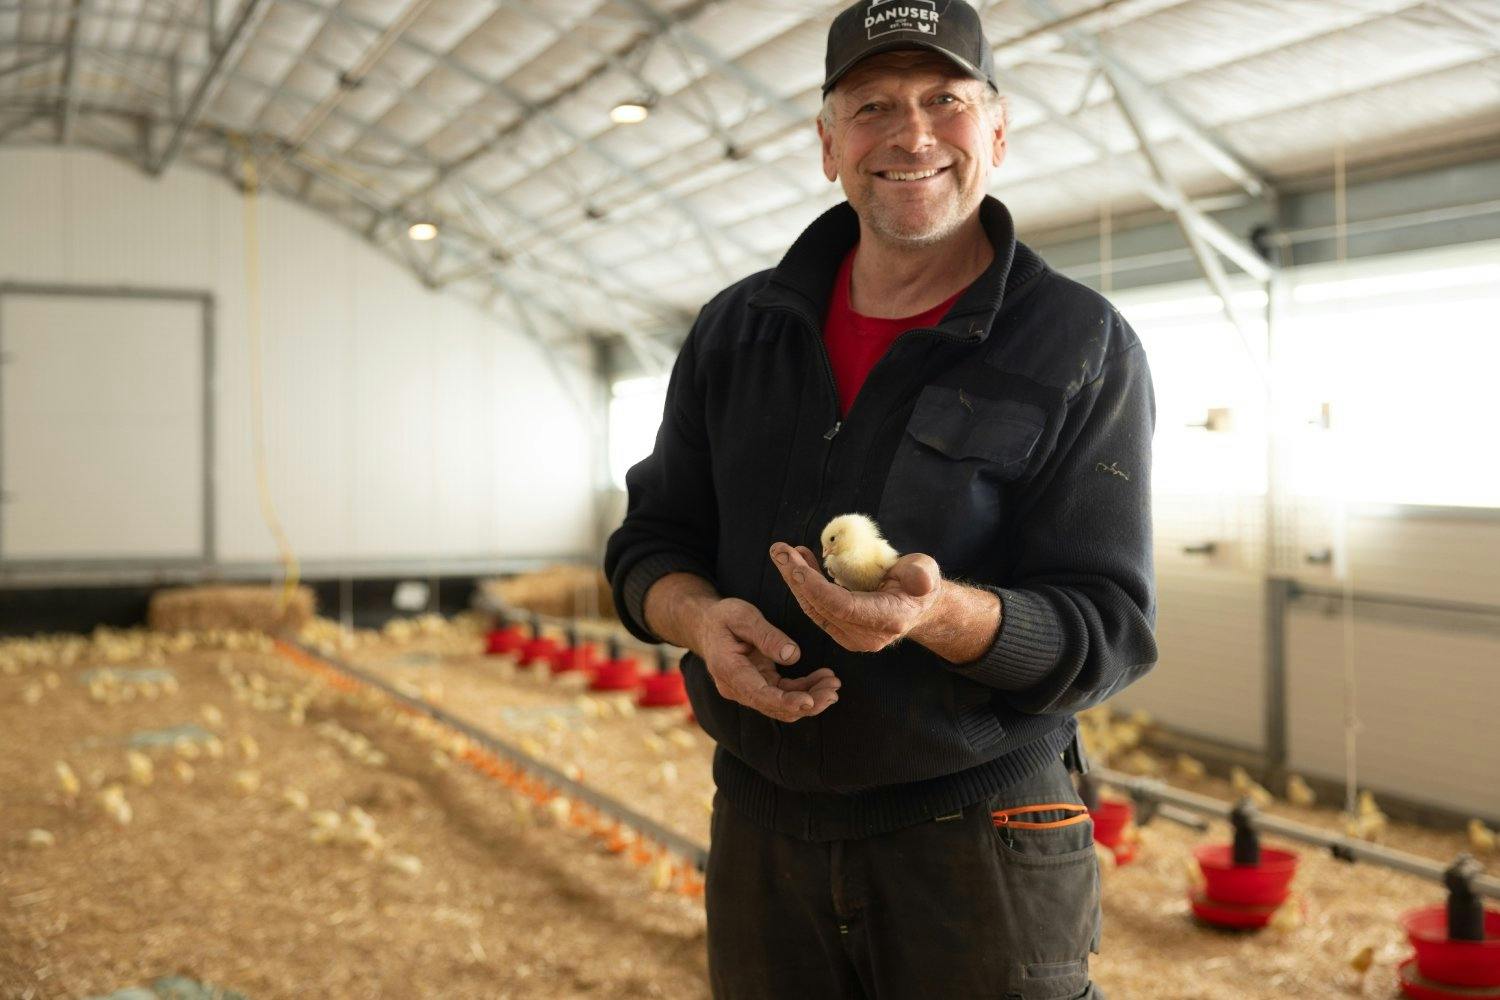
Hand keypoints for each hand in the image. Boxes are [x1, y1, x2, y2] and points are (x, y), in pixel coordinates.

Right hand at [693, 597, 840, 722]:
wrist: (706, 625)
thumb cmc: (723, 617)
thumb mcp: (743, 616)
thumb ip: (766, 635)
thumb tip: (793, 656)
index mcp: (729, 670)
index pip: (760, 695)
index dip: (786, 701)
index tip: (810, 702)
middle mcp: (736, 687)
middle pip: (774, 706)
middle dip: (807, 702)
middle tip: (833, 690)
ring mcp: (747, 690)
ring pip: (781, 705)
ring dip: (810, 698)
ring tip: (833, 685)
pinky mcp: (758, 686)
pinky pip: (783, 695)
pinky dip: (804, 690)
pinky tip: (823, 679)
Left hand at [770, 542, 942, 652]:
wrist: (918, 607)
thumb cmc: (921, 584)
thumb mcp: (926, 572)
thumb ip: (922, 574)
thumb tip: (920, 580)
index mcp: (887, 619)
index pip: (842, 606)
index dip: (816, 588)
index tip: (795, 566)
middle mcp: (866, 636)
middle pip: (821, 607)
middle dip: (797, 578)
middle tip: (780, 550)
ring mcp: (852, 639)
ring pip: (815, 609)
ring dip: (796, 580)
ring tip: (784, 553)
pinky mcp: (842, 634)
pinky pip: (817, 610)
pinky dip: (804, 587)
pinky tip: (797, 564)